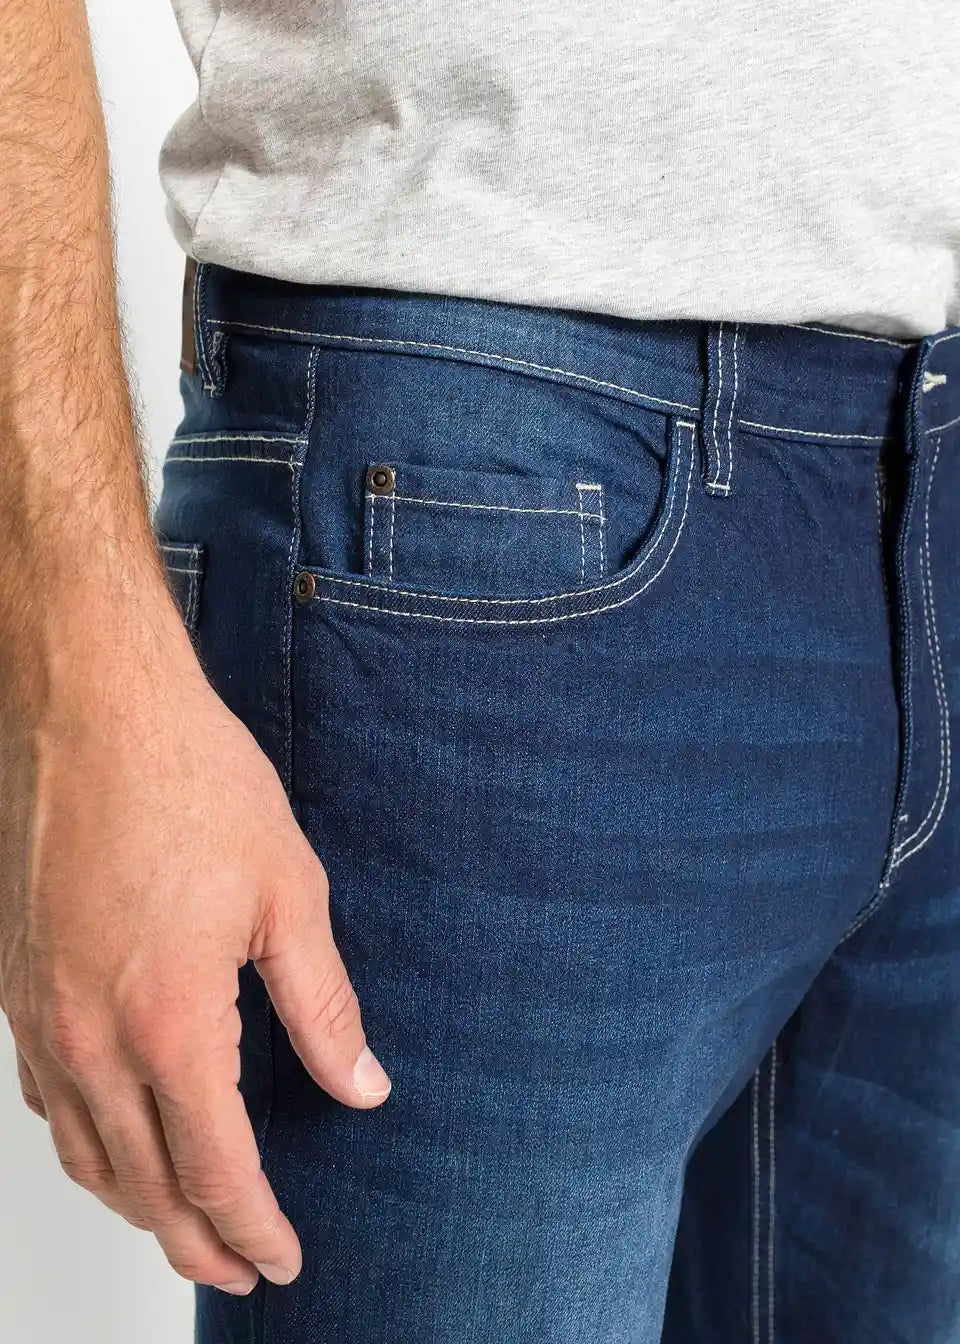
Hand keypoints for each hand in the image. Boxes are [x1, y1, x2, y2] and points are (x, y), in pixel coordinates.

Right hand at [0, 649, 389, 1294]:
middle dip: (198, 1241)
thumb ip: (324, 1007)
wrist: (94, 710)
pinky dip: (87, 1147)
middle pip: (144, 1186)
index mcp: (170, 1024)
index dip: (255, 1227)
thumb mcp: (290, 896)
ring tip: (183, 1226)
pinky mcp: (16, 985)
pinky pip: (46, 1101)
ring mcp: (40, 1016)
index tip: (284, 1257)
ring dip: (137, 1205)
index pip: (217, 1171)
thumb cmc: (191, 784)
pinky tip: (114, 1143)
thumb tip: (360, 1084)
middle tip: (240, 1267)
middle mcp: (90, 1038)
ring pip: (85, 1155)